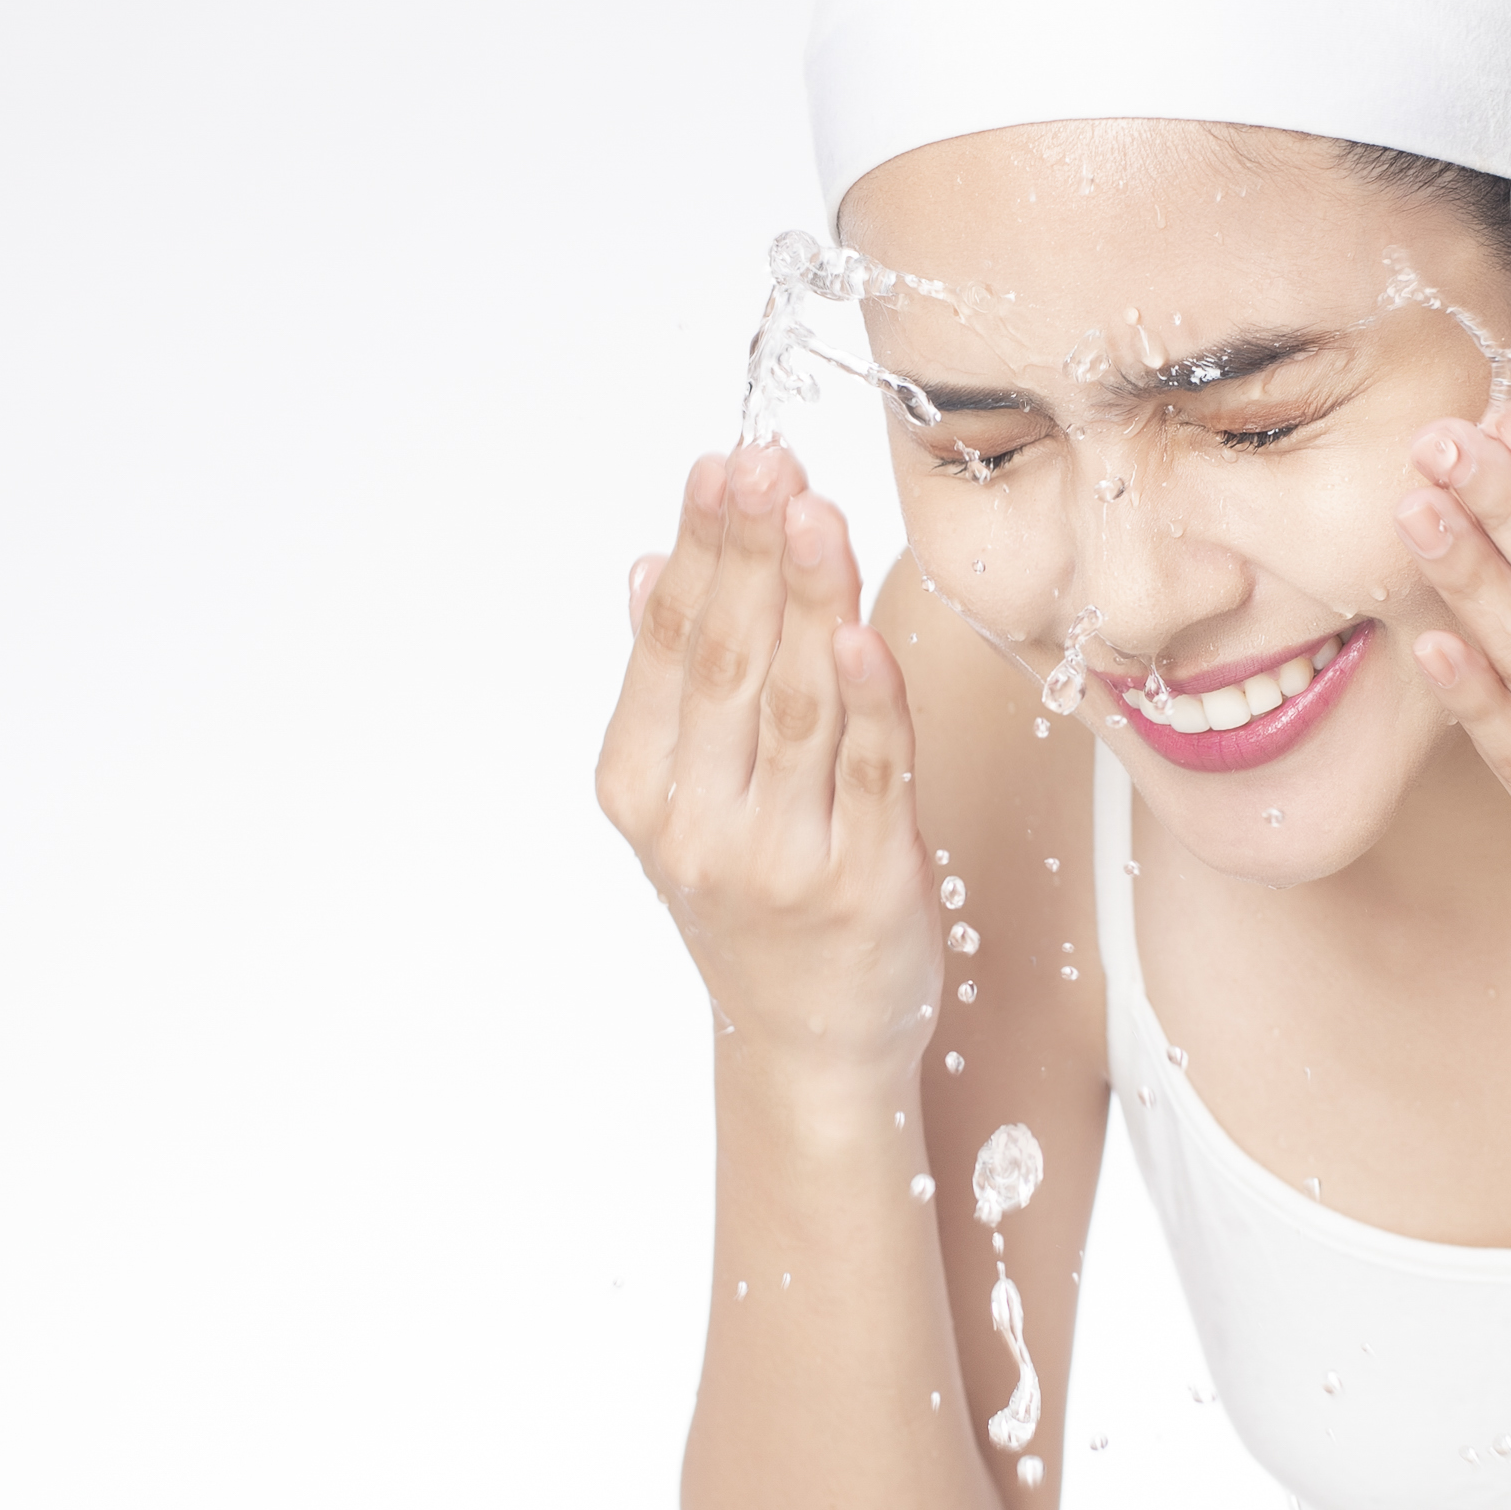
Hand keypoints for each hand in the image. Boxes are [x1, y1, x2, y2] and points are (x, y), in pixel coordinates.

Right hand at [596, 445, 938, 1082]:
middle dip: (746, 552)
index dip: (697, 550)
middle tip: (764, 462)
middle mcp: (699, 826)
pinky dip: (865, 701)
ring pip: (793, 703)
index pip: (670, 647)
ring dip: (803, 598)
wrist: (810, 1047)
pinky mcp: (866, 883)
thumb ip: (670, 688)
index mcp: (643, 792)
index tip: (722, 464)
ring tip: (810, 509)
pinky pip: (869, 774)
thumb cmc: (757, 906)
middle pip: (726, 662)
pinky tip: (856, 632)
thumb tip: (641, 568)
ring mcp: (780, 857)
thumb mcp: (686, 803)